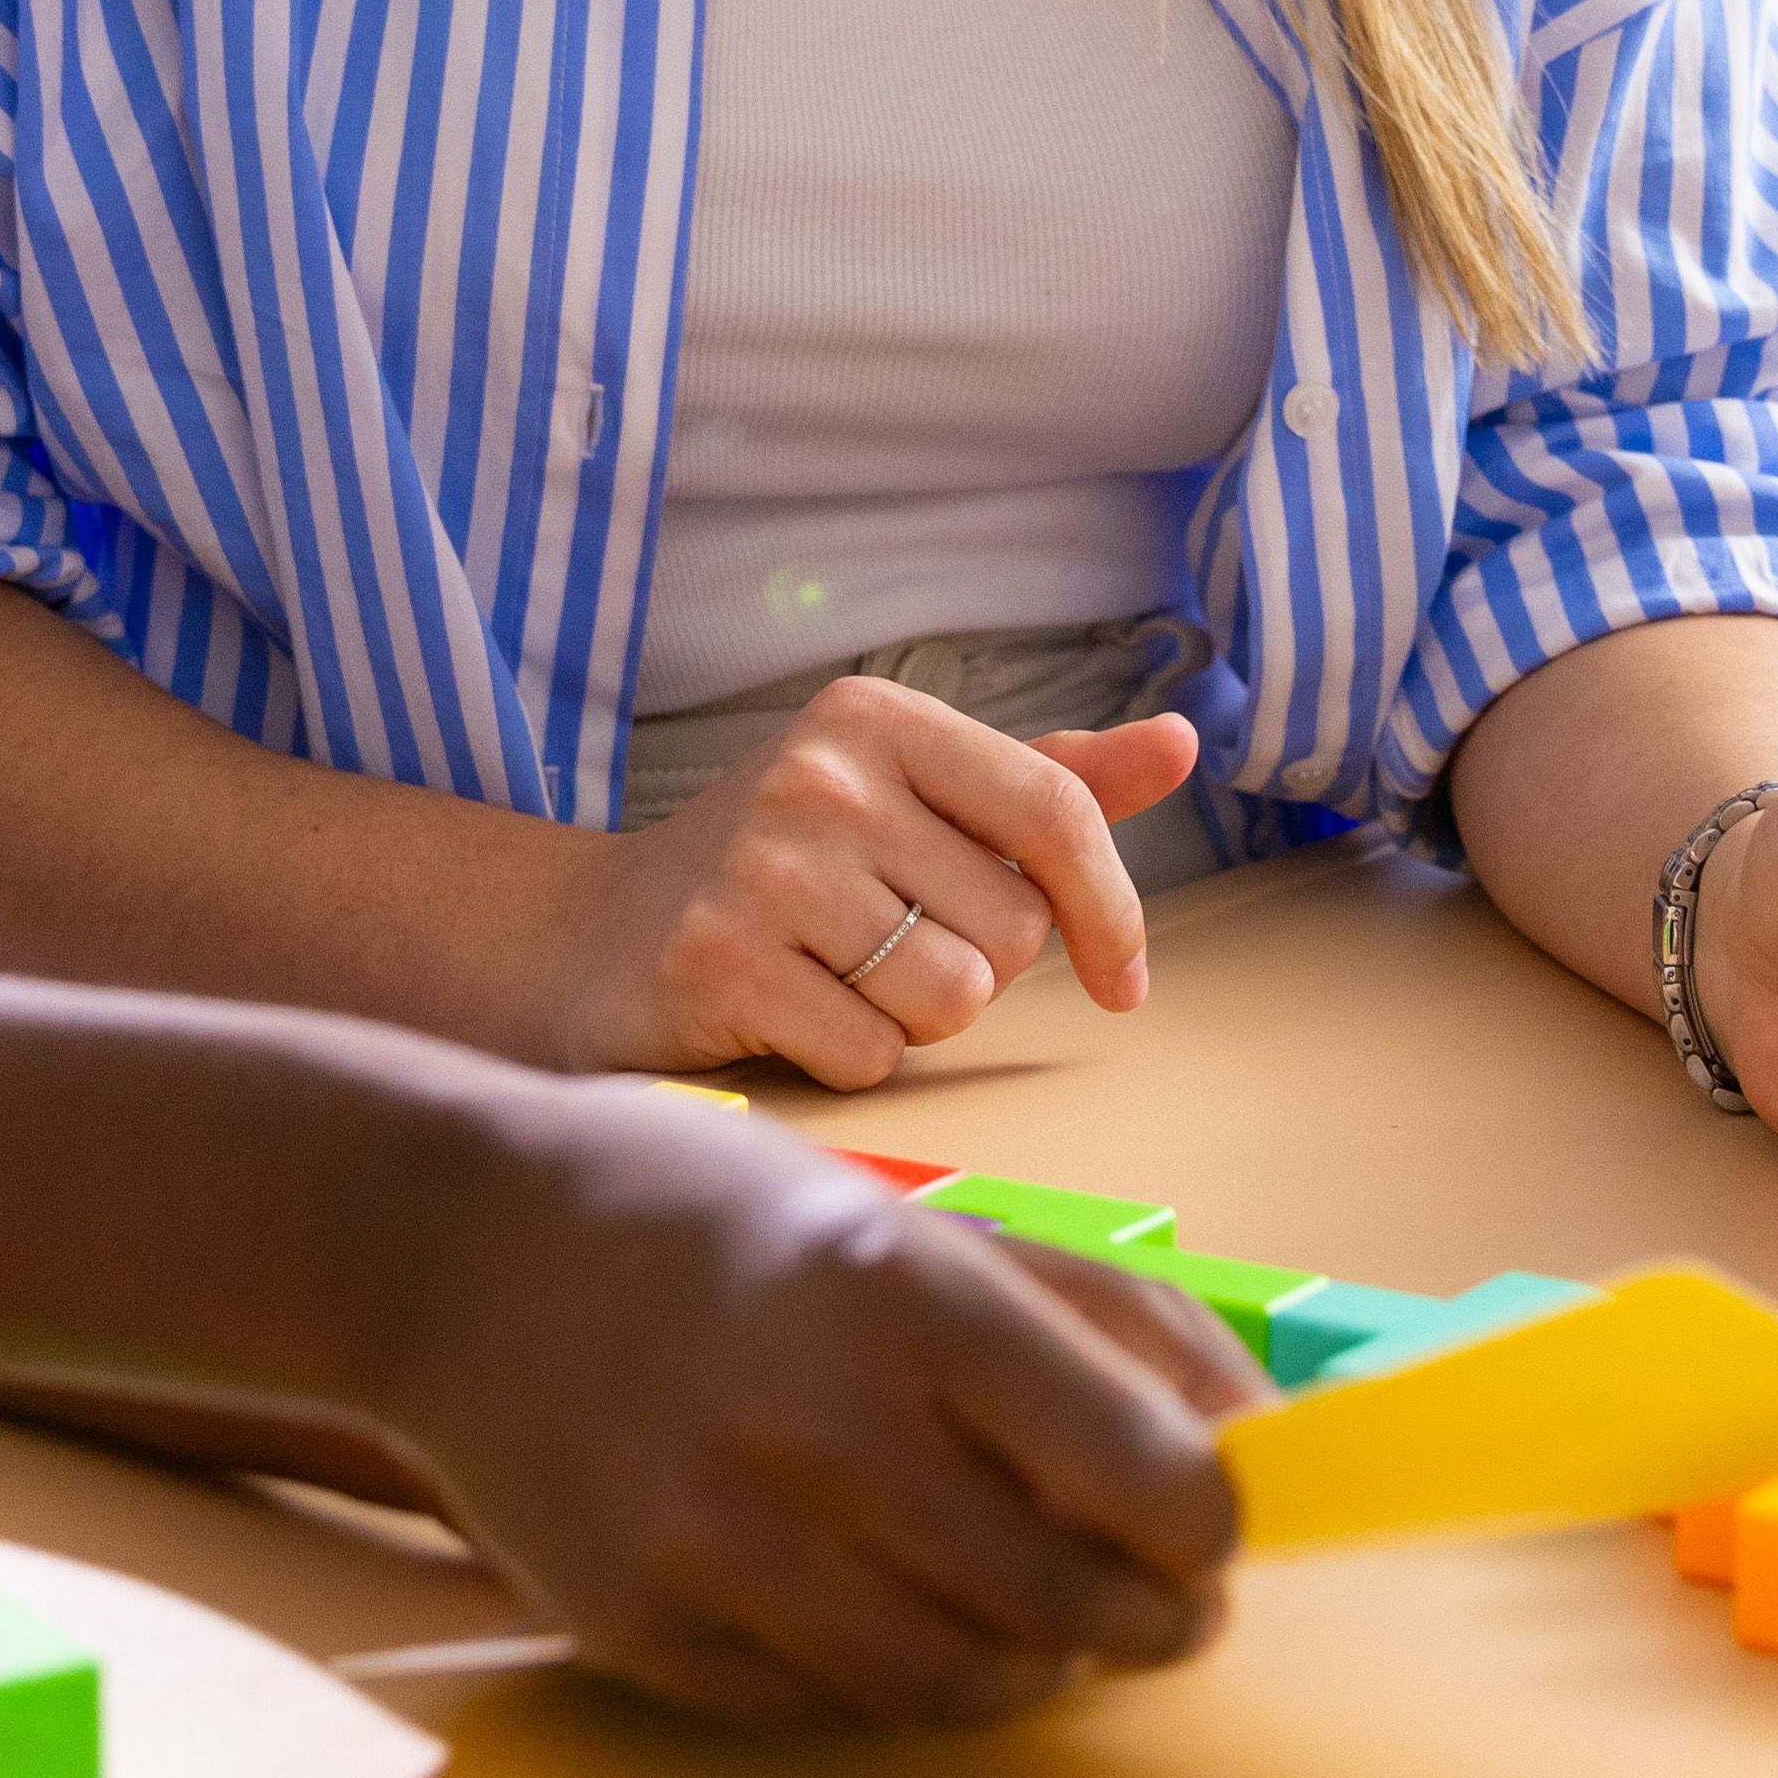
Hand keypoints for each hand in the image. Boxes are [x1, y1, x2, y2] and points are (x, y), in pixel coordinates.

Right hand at [378, 1088, 1252, 1718]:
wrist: (453, 1254)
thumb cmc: (715, 1220)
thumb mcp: (919, 1216)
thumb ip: (1109, 1317)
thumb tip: (1265, 1439)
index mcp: (907, 1293)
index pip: (1154, 1481)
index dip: (1211, 1531)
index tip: (1210, 1532)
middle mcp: (819, 1426)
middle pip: (1078, 1606)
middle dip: (1151, 1621)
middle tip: (1156, 1607)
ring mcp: (726, 1545)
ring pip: (969, 1684)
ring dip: (1037, 1666)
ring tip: (1034, 1615)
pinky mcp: (653, 1635)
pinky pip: (843, 1711)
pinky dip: (904, 1681)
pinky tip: (895, 1608)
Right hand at [572, 675, 1198, 1079]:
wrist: (593, 939)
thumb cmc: (782, 872)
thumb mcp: (907, 799)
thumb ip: (1046, 781)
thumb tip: (1185, 742)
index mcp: (874, 717)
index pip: (1054, 809)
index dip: (1112, 908)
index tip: (1124, 980)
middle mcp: (818, 775)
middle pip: (1012, 929)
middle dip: (974, 968)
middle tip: (883, 949)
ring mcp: (763, 866)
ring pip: (952, 999)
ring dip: (913, 1021)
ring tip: (835, 981)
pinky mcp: (720, 961)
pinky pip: (873, 1055)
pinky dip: (847, 1060)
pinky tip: (785, 1017)